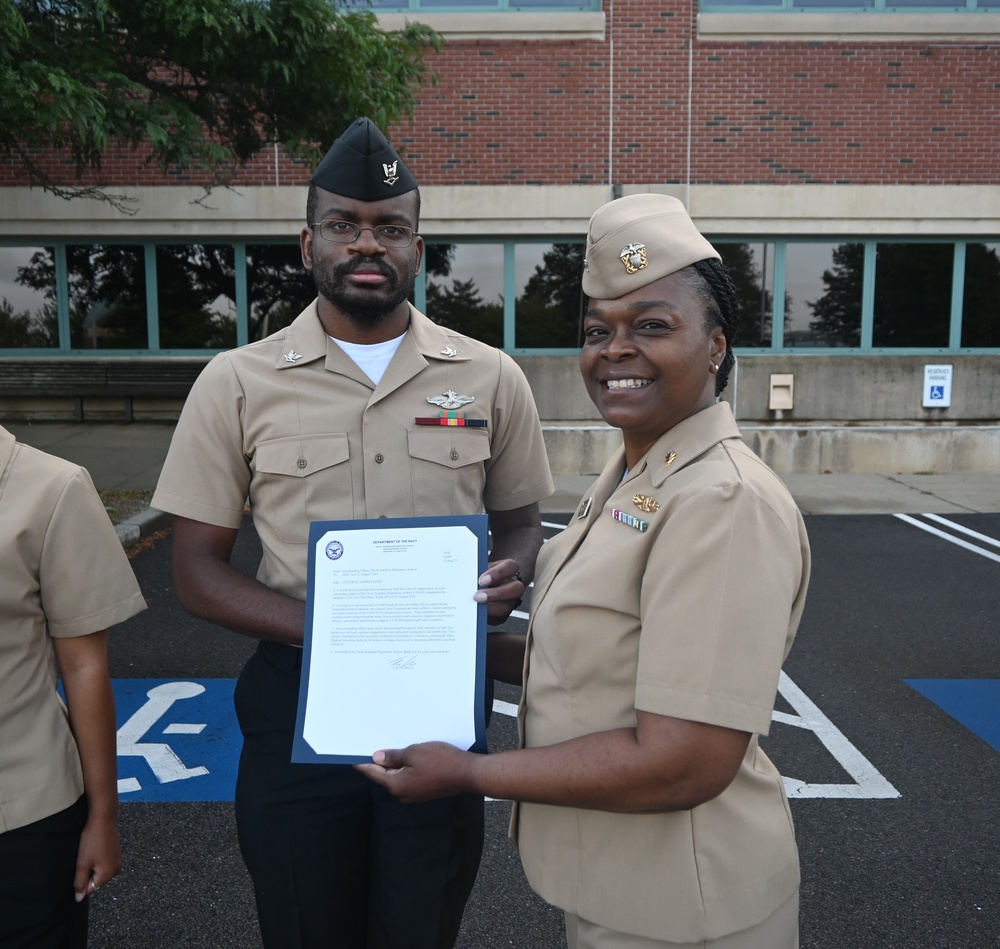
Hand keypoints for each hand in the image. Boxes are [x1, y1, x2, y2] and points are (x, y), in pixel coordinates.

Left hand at [74, 814, 122, 901]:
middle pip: (96, 880)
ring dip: (93, 866)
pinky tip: (96, 848)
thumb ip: (80, 883)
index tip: (81, 866)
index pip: (90, 889)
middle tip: (86, 858)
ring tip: (91, 852)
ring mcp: (118, 861)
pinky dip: (99, 859)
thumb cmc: (92, 841)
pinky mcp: (118, 854)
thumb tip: (79, 898)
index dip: (82, 880)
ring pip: (100, 871)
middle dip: (88, 873)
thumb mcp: (82, 863)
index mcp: (108, 874)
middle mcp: (116, 870)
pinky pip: (105, 863)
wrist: (104, 819)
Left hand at [355, 742, 476, 802]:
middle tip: (373, 746)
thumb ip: (393, 756)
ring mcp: (414, 794)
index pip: (373, 773)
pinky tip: (410, 756)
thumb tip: (377, 758)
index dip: (363, 763)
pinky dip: (406, 767)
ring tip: (393, 747)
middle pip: (385, 776)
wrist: (468, 774)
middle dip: (380, 762)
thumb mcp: (414, 753)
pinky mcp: (424, 790)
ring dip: (395, 764)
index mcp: (397, 785)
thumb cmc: (441, 762)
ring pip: (398, 776)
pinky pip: (409, 778)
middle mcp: (403, 793)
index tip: (352, 757)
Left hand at [473, 558, 524, 624]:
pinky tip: (476, 614)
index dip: (497, 573)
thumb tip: (467, 577)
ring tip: (476, 607)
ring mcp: (510, 601)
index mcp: (508, 569)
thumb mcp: (481, 568)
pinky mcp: (503, 615)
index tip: (482, 580)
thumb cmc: (482, 574)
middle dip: (496, 594)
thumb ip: (477, 571)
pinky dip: (487, 617)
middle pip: (516, 589)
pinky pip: (498, 618)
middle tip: (477, 596)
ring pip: (508, 607)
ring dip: (491, 609)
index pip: (510, 567)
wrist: (483, 585)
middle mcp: (513, 585)